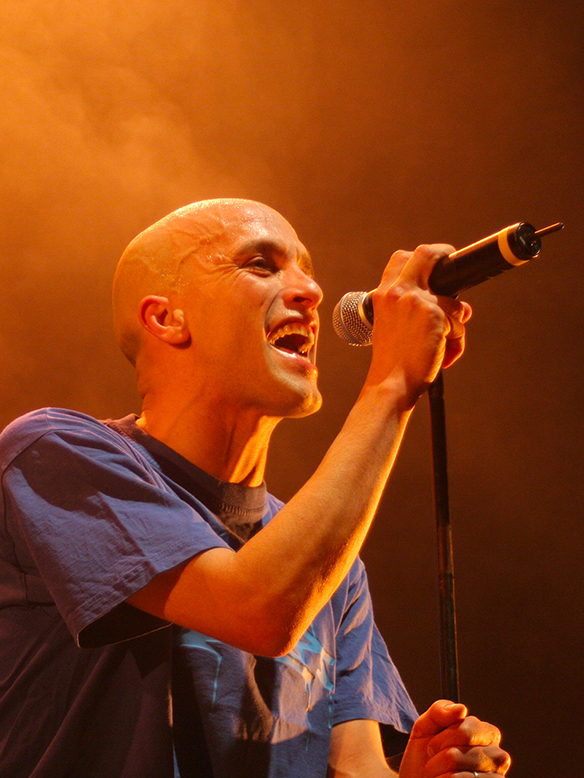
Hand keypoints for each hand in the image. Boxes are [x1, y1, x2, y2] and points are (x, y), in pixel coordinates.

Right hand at [365, 244, 471, 407]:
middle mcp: (398, 292)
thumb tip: (461, 308)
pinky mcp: (436, 315)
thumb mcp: (393, 327)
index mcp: (384, 295)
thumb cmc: (394, 362)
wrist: (391, 384)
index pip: (401, 258)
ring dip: (455, 326)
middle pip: (427, 254)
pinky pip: (459, 324)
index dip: (422, 257)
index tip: (435, 262)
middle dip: (446, 255)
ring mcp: (417, 301)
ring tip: (442, 347)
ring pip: (454, 303)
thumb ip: (418, 310)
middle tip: (456, 266)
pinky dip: (456, 344)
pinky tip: (443, 358)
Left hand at [399, 700, 510, 777]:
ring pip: (461, 773)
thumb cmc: (427, 755)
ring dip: (440, 773)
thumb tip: (461, 709)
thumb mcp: (426, 727)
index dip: (444, 738)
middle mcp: (497, 756)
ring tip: (439, 774)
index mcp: (486, 733)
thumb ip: (440, 711)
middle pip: (464, 753)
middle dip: (440, 758)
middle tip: (433, 762)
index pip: (468, 730)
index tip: (432, 746)